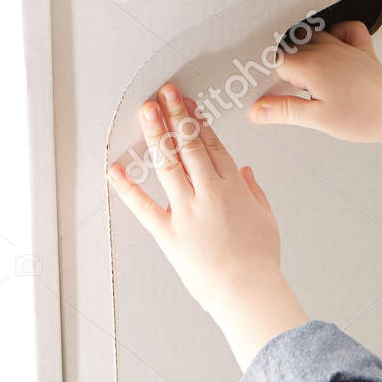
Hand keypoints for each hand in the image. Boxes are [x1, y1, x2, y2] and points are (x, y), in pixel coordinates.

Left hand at [108, 83, 307, 368]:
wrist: (247, 289)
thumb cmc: (259, 259)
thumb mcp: (266, 218)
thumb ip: (255, 191)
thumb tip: (246, 172)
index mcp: (233, 187)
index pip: (213, 144)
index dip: (199, 120)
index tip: (188, 103)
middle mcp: (209, 192)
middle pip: (191, 144)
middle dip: (176, 114)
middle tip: (165, 92)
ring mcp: (187, 210)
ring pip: (169, 163)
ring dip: (157, 134)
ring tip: (146, 111)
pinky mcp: (169, 233)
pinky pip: (143, 207)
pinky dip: (127, 188)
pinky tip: (115, 170)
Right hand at [250, 21, 381, 143]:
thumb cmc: (364, 117)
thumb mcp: (316, 119)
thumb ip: (284, 110)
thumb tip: (257, 109)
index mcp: (313, 67)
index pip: (280, 63)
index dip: (276, 81)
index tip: (279, 94)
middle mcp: (328, 51)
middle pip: (295, 49)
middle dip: (290, 68)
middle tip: (295, 90)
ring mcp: (346, 48)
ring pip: (316, 36)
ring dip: (308, 51)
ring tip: (310, 76)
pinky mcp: (362, 50)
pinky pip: (348, 29)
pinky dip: (338, 32)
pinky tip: (333, 46)